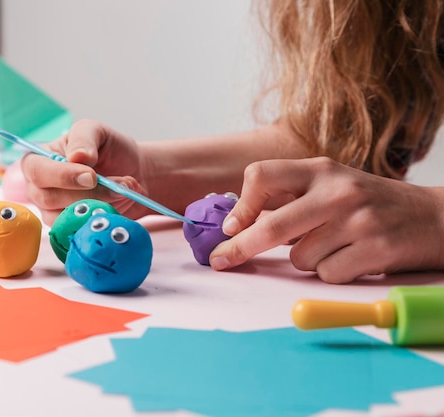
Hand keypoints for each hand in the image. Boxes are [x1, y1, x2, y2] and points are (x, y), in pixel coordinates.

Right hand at [21, 119, 149, 224]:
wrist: (132, 172)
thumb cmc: (109, 150)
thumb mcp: (97, 132)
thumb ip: (84, 138)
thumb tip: (76, 157)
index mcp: (38, 159)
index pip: (37, 171)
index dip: (62, 176)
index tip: (92, 176)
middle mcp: (38, 188)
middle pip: (49, 198)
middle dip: (88, 193)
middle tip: (117, 185)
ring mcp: (51, 211)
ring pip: (65, 218)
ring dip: (99, 206)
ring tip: (122, 192)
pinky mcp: (68, 228)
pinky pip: (78, 231)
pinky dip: (101, 219)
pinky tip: (117, 207)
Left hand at [209, 157, 443, 282]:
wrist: (433, 217)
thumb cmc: (369, 204)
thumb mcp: (330, 186)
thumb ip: (291, 198)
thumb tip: (240, 224)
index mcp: (320, 169)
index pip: (262, 175)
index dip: (241, 205)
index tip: (231, 227)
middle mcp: (337, 190)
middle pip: (273, 226)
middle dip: (241, 248)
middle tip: (221, 260)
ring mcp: (358, 219)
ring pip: (300, 258)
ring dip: (307, 260)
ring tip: (335, 245)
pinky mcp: (375, 249)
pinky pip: (327, 275)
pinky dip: (332, 273)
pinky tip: (352, 258)